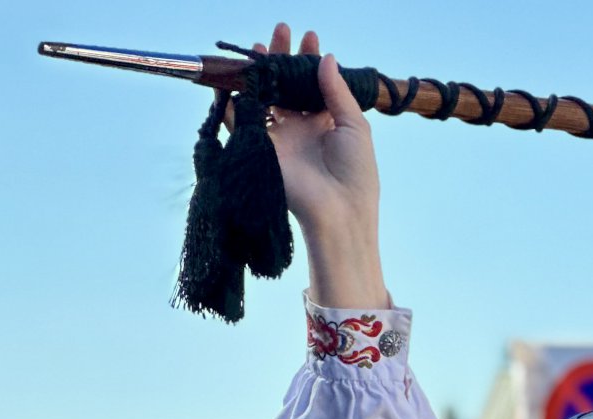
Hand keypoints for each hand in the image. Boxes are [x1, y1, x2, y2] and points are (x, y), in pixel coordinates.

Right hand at [237, 24, 387, 308]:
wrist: (339, 212)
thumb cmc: (356, 172)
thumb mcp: (354, 125)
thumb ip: (337, 91)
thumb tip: (326, 58)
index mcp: (327, 122)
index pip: (313, 83)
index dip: (309, 60)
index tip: (308, 37)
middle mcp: (302, 128)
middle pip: (287, 86)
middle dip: (282, 58)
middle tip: (280, 31)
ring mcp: (281, 139)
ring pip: (265, 98)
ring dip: (260, 73)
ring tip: (259, 48)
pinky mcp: (263, 151)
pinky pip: (243, 123)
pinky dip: (236, 102)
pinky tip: (237, 79)